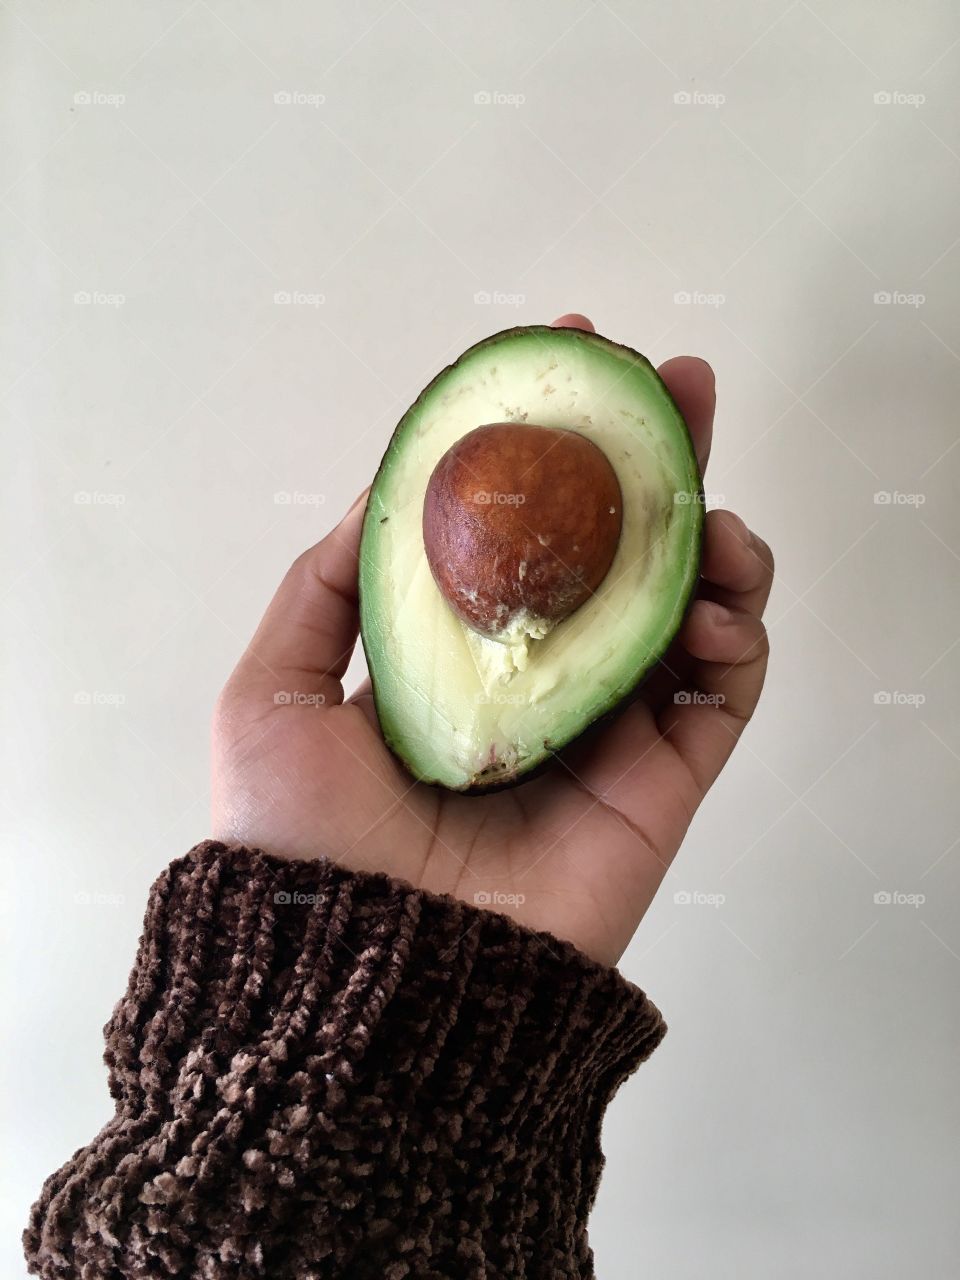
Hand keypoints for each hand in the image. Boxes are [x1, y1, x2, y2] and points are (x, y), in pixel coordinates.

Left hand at [212, 314, 772, 966]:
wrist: (359, 983)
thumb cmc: (298, 841)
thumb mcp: (273, 690)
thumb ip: (329, 584)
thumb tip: (390, 484)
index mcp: (457, 655)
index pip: (521, 530)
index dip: (553, 446)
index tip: (573, 359)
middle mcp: (536, 683)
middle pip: (617, 552)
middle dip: (657, 463)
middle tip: (683, 389)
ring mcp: (603, 733)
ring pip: (687, 614)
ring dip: (714, 545)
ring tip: (712, 517)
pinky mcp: (657, 788)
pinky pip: (723, 702)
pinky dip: (739, 643)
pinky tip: (718, 613)